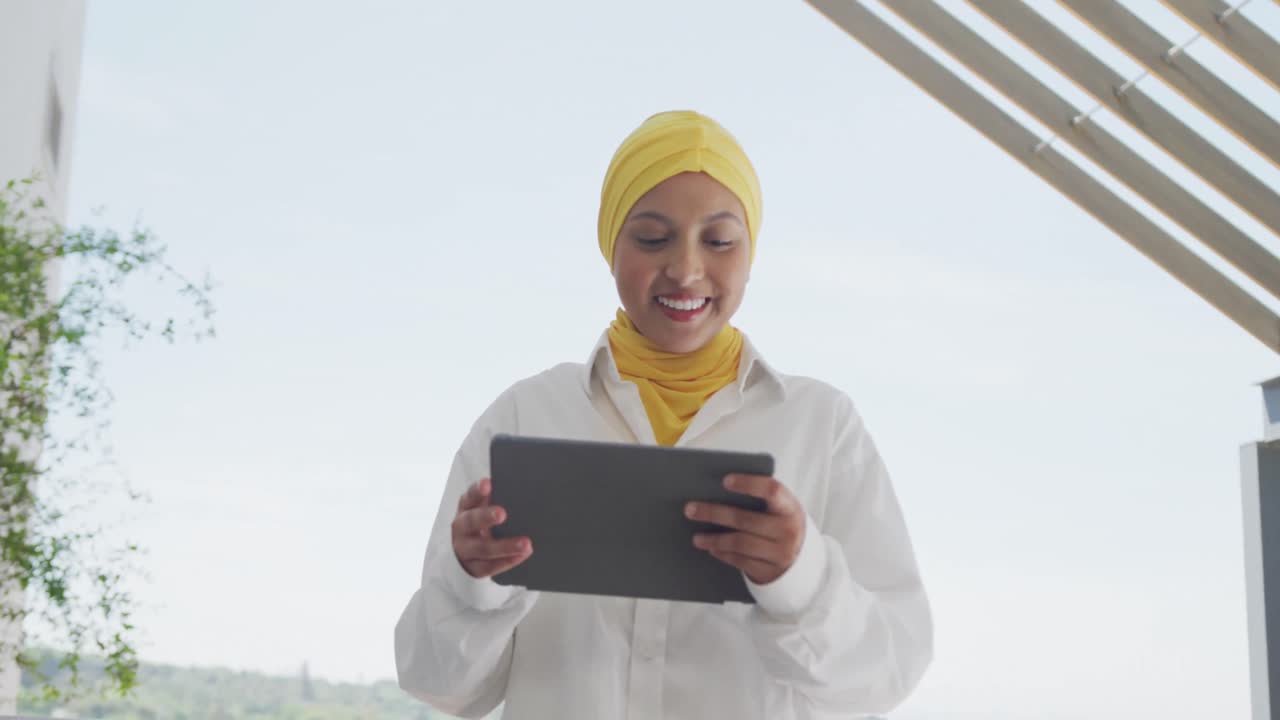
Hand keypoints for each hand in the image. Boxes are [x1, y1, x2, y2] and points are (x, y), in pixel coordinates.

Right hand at [452, 477, 532, 578]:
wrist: (466, 553)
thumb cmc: (482, 525)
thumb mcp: (484, 510)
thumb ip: (496, 501)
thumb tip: (520, 490)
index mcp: (465, 509)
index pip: (469, 498)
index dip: (477, 491)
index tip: (488, 484)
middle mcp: (461, 528)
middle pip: (471, 522)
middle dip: (486, 516)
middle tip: (502, 513)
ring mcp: (465, 550)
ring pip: (483, 549)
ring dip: (505, 546)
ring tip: (526, 543)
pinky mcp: (473, 568)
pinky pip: (489, 567)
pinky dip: (507, 561)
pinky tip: (522, 555)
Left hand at [685, 474, 804, 585]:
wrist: (802, 561)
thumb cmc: (781, 526)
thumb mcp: (779, 510)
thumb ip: (759, 499)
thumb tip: (717, 489)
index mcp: (790, 508)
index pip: (771, 490)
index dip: (749, 484)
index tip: (725, 480)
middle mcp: (788, 530)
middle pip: (745, 519)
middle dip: (714, 513)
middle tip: (690, 509)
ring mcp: (780, 553)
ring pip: (739, 543)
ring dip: (714, 539)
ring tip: (696, 536)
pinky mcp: (769, 571)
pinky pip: (740, 561)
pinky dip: (723, 554)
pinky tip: (711, 548)